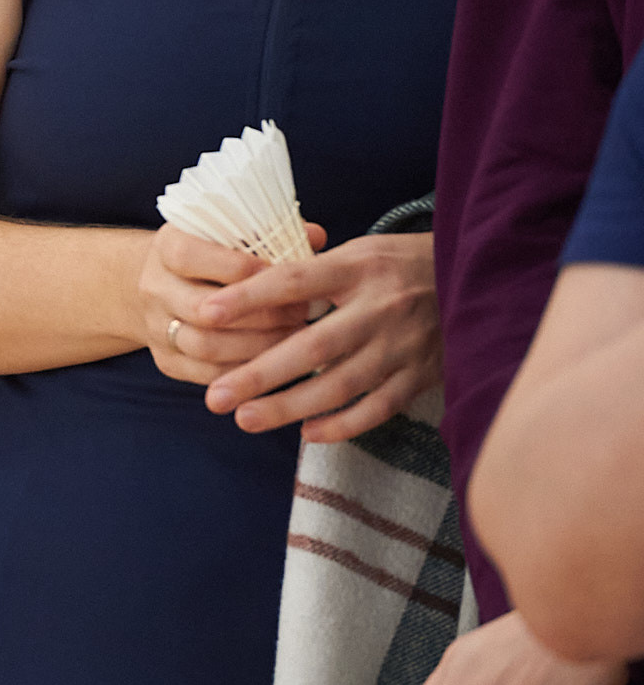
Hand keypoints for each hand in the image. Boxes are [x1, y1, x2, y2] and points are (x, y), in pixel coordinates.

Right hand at [142, 224, 305, 389]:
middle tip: (302, 312)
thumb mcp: (229, 234)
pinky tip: (274, 360)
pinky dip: (243, 370)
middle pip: (203, 308)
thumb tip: (315, 236)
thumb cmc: (212, 255)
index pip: (192, 257)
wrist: (164, 286)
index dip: (240, 268)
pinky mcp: (165, 360)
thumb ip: (269, 233)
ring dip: (257, 346)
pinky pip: (205, 373)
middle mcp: (154, 287)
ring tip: (295, 339)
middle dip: (261, 314)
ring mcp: (155, 326)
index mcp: (167, 247)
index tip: (284, 274)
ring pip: (205, 346)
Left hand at [195, 230, 440, 439]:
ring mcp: (404, 345)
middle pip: (312, 346)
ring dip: (290, 407)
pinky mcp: (423, 375)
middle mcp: (381, 308)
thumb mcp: (358, 251)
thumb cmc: (399, 264)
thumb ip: (310, 271)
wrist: (478, 278)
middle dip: (259, 375)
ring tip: (246, 419)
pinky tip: (308, 433)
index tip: (206, 314)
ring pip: (341, 385)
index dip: (249, 297)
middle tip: (214, 397)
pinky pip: (379, 407)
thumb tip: (245, 288)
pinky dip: (343, 424)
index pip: (295, 281)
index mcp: (358, 268)